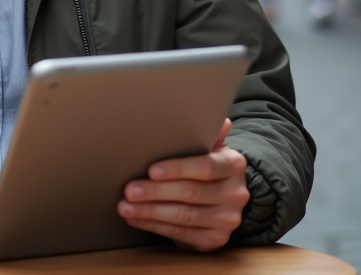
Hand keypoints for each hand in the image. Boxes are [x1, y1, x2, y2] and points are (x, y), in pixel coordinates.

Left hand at [118, 119, 248, 251]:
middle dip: (155, 192)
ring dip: (149, 211)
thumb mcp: (209, 148)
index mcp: (234, 165)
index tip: (151, 170)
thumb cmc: (208, 168)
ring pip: (183, 216)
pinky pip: (180, 234)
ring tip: (126, 206)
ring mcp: (227, 220)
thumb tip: (219, 120)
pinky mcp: (215, 240)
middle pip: (190, 193)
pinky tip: (136, 218)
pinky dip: (154, 226)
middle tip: (129, 190)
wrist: (224, 199)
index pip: (206, 166)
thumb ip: (208, 135)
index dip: (177, 168)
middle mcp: (235, 194)